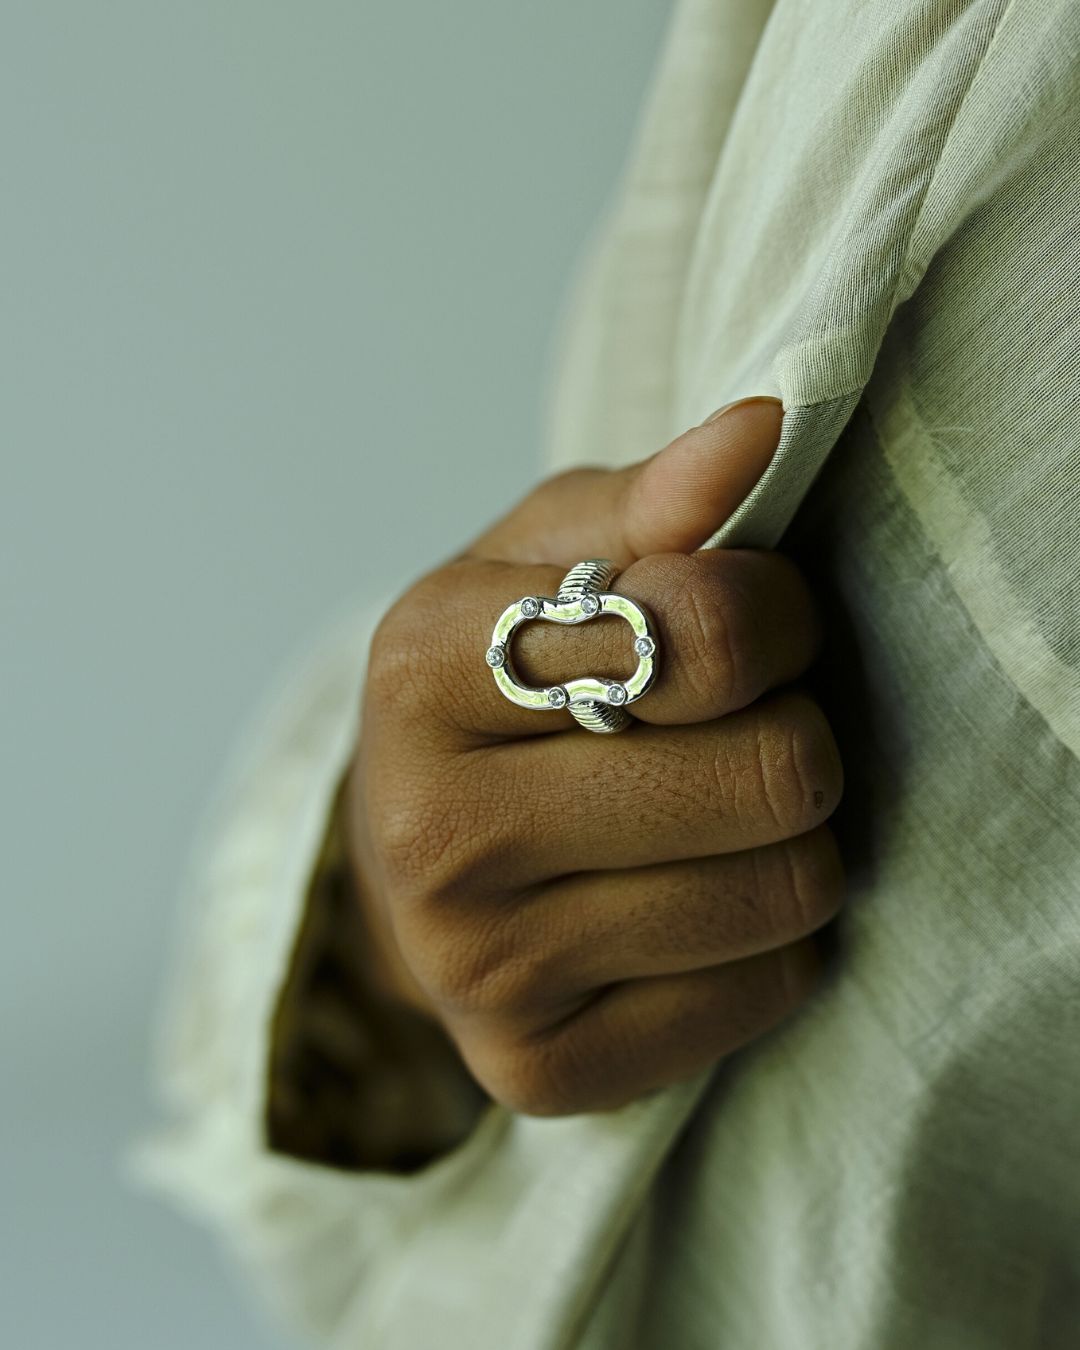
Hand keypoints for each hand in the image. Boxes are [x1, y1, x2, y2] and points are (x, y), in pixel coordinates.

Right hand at [344, 398, 843, 1116]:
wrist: (413, 851)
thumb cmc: (495, 686)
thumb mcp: (540, 561)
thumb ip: (648, 501)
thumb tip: (760, 430)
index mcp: (421, 669)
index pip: (700, 631)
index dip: (774, 614)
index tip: (749, 624)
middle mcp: (432, 832)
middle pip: (769, 771)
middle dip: (793, 731)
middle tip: (740, 728)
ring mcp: (479, 968)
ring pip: (788, 889)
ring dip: (789, 836)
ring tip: (715, 815)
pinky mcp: (538, 1069)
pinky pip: (768, 993)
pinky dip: (769, 939)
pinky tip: (694, 901)